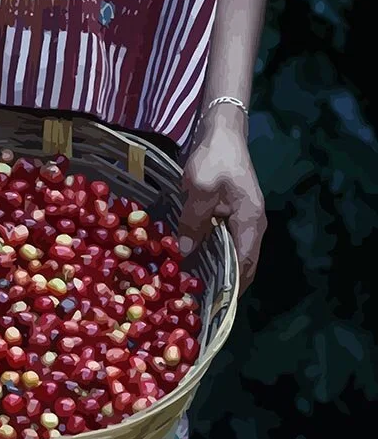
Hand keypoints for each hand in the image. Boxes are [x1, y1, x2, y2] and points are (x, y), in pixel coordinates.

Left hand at [178, 118, 265, 294]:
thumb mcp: (200, 190)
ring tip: (194, 287)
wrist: (222, 133)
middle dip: (224, 283)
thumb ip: (194, 222)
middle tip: (199, 301)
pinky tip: (193, 259)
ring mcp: (243, 218)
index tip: (215, 306)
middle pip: (242, 263)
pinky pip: (225, 240)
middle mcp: (252, 225)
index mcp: (250, 222)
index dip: (232, 287)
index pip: (244, 264)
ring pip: (233, 252)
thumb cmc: (214, 160)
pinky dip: (214, 253)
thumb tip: (186, 251)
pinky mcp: (232, 212)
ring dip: (218, 268)